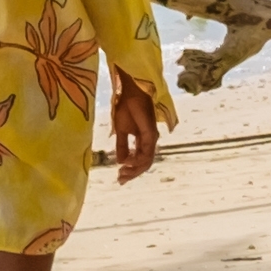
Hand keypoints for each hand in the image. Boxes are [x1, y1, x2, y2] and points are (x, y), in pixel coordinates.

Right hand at [107, 60, 172, 179]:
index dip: (131, 171)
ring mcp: (151, 138)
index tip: (119, 178)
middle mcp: (150, 141)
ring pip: (146, 161)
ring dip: (134, 169)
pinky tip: (127, 162)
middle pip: (144, 164)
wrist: (129, 92)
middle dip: (132, 173)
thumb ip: (121, 146)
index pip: (140, 160)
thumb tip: (120, 161)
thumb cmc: (125, 106)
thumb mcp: (120, 130)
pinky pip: (146, 153)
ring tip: (121, 172)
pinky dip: (137, 160)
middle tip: (120, 179)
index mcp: (143, 140)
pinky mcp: (150, 133)